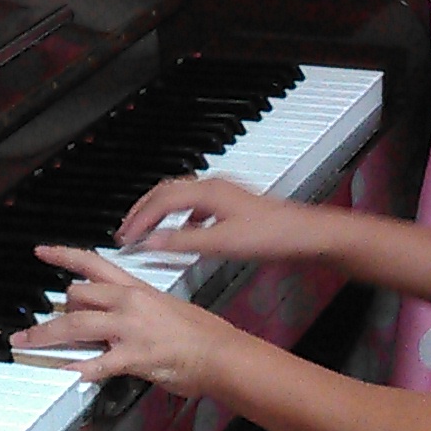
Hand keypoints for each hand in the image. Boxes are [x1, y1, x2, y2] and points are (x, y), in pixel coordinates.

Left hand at [12, 246, 232, 396]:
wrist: (220, 352)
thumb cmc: (200, 333)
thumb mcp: (163, 309)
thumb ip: (133, 311)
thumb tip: (111, 319)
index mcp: (136, 288)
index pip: (92, 263)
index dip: (62, 255)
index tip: (41, 251)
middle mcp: (129, 302)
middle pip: (76, 295)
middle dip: (53, 312)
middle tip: (33, 329)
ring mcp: (130, 328)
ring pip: (75, 323)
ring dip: (46, 336)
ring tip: (27, 344)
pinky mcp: (134, 355)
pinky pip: (96, 362)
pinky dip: (77, 369)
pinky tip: (64, 373)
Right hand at [117, 174, 333, 265]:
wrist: (307, 235)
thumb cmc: (273, 235)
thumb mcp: (221, 244)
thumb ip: (182, 243)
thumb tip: (149, 244)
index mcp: (208, 191)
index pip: (160, 200)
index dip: (138, 218)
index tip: (124, 236)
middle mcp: (213, 187)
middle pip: (166, 192)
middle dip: (143, 210)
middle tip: (125, 229)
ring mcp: (223, 194)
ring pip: (180, 197)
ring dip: (160, 213)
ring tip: (146, 230)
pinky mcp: (232, 206)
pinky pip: (195, 206)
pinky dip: (179, 218)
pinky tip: (183, 234)